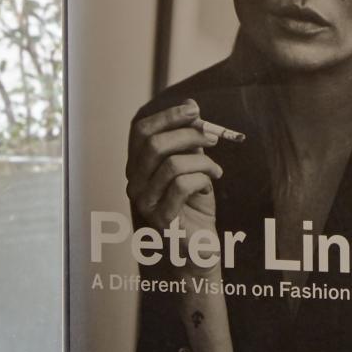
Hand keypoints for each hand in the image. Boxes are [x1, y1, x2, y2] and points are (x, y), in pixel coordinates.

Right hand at [126, 95, 232, 236]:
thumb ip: (188, 141)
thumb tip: (192, 108)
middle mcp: (134, 183)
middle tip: (214, 138)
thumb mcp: (192, 164)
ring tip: (216, 170)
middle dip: (189, 135)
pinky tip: (209, 188)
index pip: (140, 131)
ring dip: (203, 162)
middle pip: (154, 144)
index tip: (194, 110)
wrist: (200, 244)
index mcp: (138, 166)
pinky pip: (182, 186)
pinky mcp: (160, 219)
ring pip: (172, 164)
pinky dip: (203, 181)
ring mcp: (144, 203)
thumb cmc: (195, 202)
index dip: (167, 115)